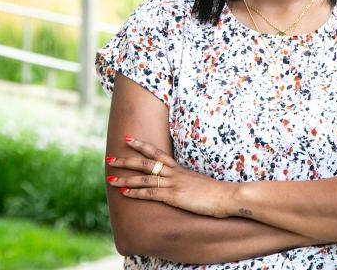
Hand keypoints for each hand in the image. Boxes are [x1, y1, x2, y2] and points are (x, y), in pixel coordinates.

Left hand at [106, 136, 235, 218]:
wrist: (227, 196)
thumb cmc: (216, 192)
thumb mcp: (199, 183)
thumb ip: (187, 181)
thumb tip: (182, 184)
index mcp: (180, 169)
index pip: (157, 153)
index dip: (142, 146)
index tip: (128, 139)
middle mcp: (174, 173)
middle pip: (146, 163)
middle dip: (126, 161)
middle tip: (110, 158)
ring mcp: (173, 184)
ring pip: (144, 178)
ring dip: (125, 178)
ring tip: (110, 179)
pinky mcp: (174, 196)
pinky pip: (151, 193)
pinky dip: (136, 192)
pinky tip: (125, 193)